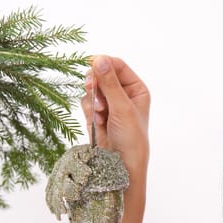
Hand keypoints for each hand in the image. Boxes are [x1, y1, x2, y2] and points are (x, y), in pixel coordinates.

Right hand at [82, 55, 149, 176]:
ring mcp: (109, 103)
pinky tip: (97, 122)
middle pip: (102, 74)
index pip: (118, 66)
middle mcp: (123, 93)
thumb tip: (98, 59)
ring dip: (93, 99)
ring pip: (92, 88)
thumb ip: (109, 83)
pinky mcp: (97, 113)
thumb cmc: (131, 136)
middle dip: (96, 82)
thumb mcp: (122, 107)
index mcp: (136, 88)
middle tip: (90, 87)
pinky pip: (86, 101)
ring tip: (100, 113)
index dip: (104, 63)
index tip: (92, 64)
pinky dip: (89, 110)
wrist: (121, 163)